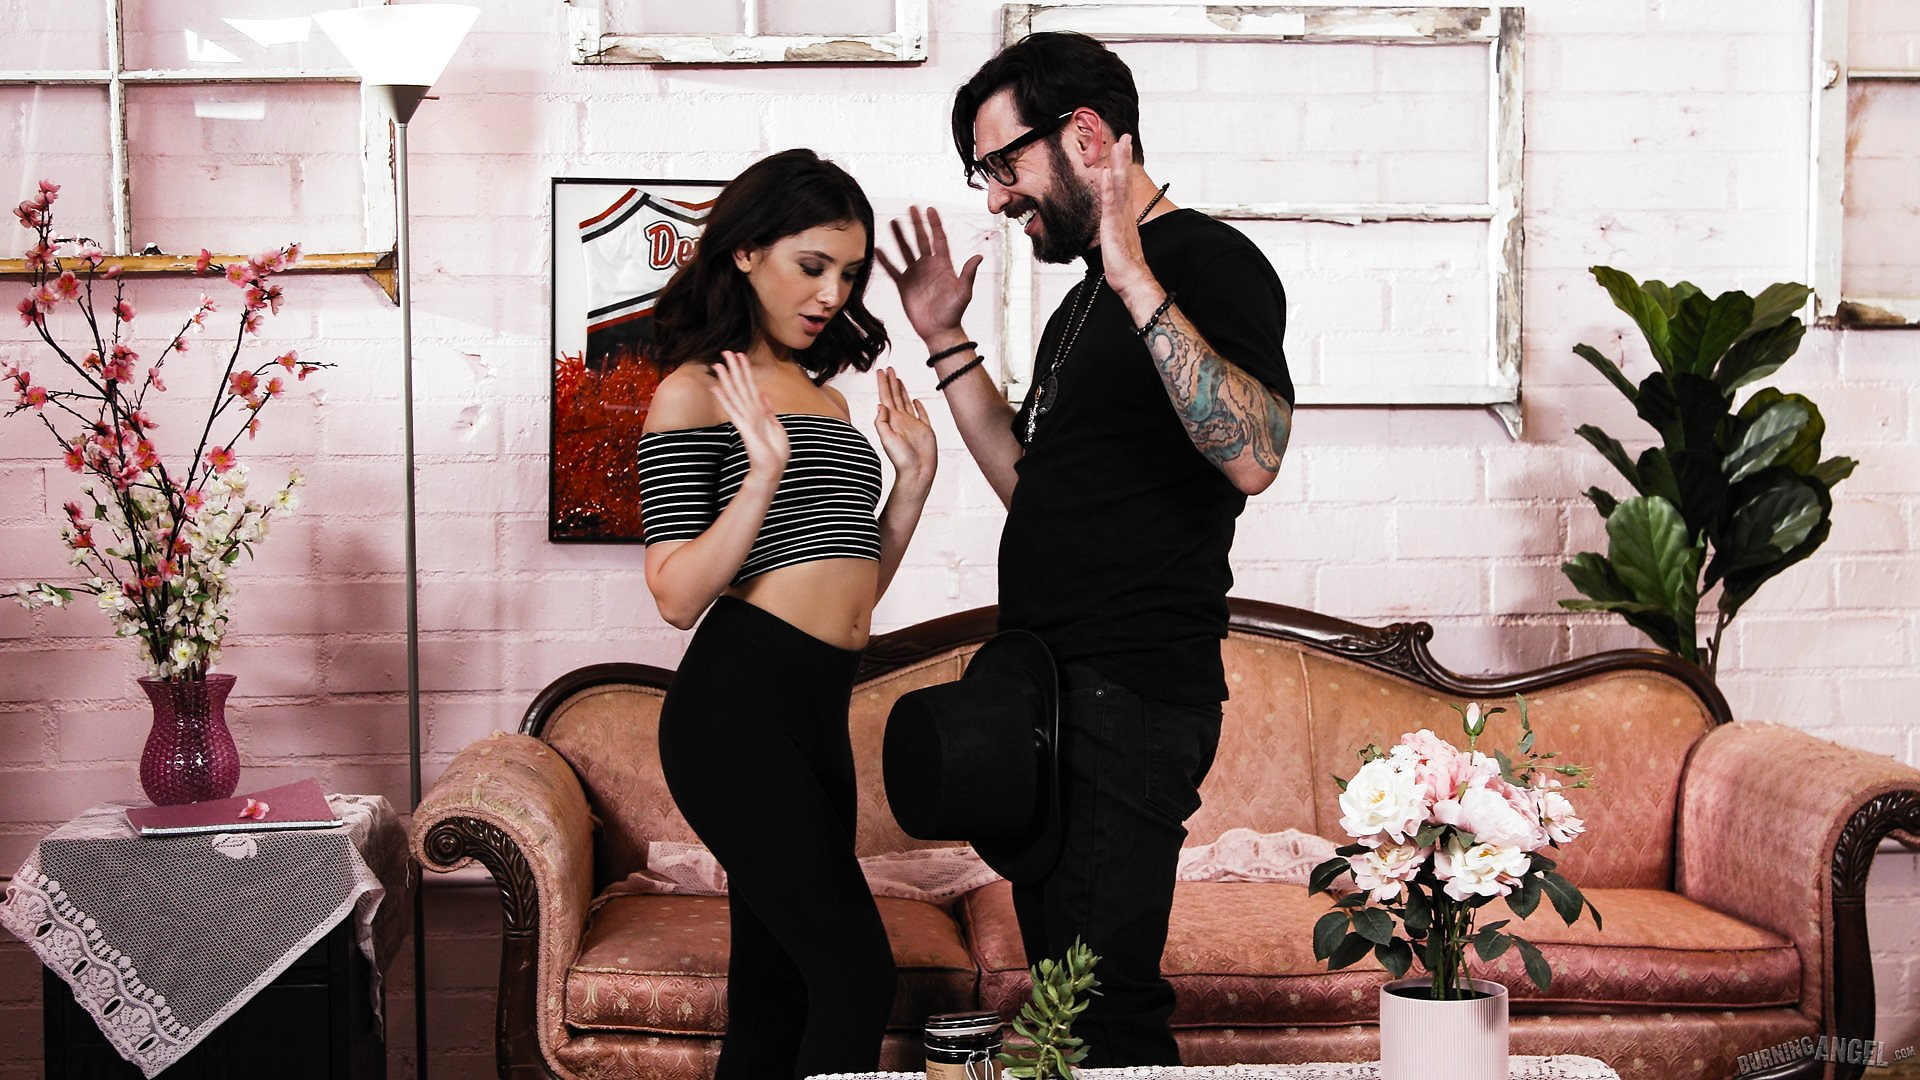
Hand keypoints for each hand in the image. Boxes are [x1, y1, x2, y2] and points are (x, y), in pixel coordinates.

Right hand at [710, 352, 787, 483]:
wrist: (772, 469)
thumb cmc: (775, 451)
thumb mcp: (776, 426)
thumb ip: (768, 410)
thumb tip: (763, 394)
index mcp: (758, 411)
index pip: (750, 386)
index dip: (745, 370)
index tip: (740, 355)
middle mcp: (749, 413)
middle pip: (740, 386)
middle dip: (734, 368)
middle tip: (726, 351)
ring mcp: (745, 420)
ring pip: (734, 394)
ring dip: (726, 379)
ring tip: (717, 364)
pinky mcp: (744, 428)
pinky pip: (732, 410)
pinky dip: (724, 399)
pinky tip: (716, 388)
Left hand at [873, 366, 935, 494]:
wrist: (917, 472)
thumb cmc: (901, 459)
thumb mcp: (887, 439)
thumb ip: (882, 421)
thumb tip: (880, 404)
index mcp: (892, 420)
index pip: (885, 397)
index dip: (883, 384)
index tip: (880, 370)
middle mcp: (901, 420)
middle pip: (895, 396)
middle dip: (891, 382)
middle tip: (889, 368)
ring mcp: (913, 424)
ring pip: (906, 402)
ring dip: (902, 390)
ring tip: (898, 378)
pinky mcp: (925, 430)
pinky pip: (922, 414)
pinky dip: (918, 405)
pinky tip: (916, 399)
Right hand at [876, 206, 982, 343]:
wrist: (939, 331)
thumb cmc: (954, 313)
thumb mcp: (963, 292)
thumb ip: (968, 274)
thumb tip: (978, 256)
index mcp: (943, 265)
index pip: (939, 239)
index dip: (934, 224)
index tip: (930, 209)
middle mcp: (928, 266)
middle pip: (921, 240)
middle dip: (916, 224)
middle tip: (911, 208)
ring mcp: (915, 274)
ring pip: (906, 251)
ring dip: (900, 237)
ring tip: (893, 222)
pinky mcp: (904, 285)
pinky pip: (893, 269)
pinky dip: (886, 260)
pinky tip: (879, 249)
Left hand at [1096, 134, 1154, 301]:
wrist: (1132, 278)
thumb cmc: (1124, 264)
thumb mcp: (1117, 240)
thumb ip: (1116, 227)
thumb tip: (1113, 221)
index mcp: (1124, 214)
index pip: (1123, 185)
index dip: (1123, 166)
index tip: (1123, 148)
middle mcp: (1124, 212)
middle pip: (1124, 179)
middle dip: (1124, 157)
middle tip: (1125, 137)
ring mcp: (1120, 218)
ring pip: (1119, 186)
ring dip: (1118, 165)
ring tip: (1118, 146)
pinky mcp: (1114, 226)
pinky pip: (1110, 202)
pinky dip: (1108, 186)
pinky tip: (1105, 173)